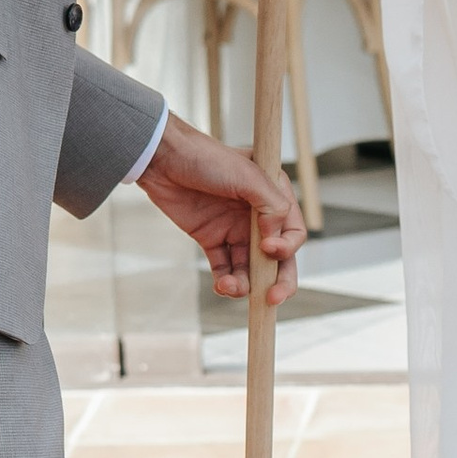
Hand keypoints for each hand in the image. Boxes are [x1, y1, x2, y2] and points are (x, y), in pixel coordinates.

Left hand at [139, 113, 305, 304]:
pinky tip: (222, 286)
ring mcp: (234, 229)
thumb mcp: (248, 175)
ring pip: (250, 269)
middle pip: (277, 258)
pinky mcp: (212, 240)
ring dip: (246, 284)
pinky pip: (225, 269)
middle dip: (278, 281)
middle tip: (273, 299)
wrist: (163, 158)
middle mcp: (257, 216)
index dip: (287, 247)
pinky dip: (226, 282)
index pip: (293, 232)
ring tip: (230, 288)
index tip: (268, 248)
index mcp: (274, 196)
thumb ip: (271, 205)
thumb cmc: (208, 158)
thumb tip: (275, 239)